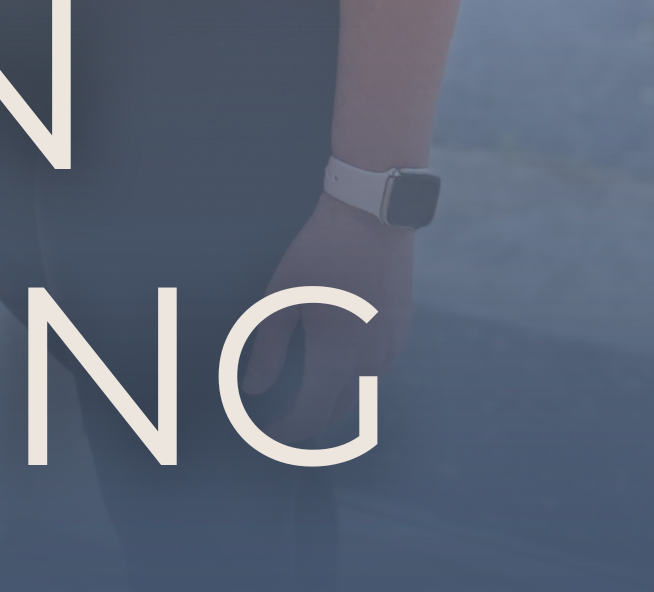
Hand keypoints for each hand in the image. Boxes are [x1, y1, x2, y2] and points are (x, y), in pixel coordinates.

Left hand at [236, 193, 413, 443]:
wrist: (371, 219)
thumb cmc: (318, 253)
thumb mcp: (280, 297)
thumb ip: (267, 348)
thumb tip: (252, 389)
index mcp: (337, 358)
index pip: (311, 416)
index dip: (287, 431)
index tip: (268, 433)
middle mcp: (370, 364)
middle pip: (338, 413)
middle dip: (310, 422)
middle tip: (283, 419)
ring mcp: (391, 350)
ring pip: (360, 393)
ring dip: (333, 398)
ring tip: (304, 390)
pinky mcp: (401, 334)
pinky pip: (375, 369)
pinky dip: (352, 375)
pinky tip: (334, 357)